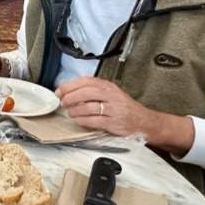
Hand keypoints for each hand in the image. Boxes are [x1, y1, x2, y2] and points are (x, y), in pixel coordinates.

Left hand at [56, 76, 194, 151]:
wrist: (145, 122)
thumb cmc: (125, 108)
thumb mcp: (112, 93)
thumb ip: (94, 90)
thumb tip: (70, 90)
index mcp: (109, 86)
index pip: (86, 81)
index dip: (70, 85)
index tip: (60, 91)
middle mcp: (111, 95)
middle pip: (86, 92)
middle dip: (70, 97)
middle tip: (62, 102)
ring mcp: (113, 109)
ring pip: (88, 106)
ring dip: (75, 110)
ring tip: (70, 112)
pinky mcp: (114, 122)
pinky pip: (94, 120)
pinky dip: (83, 120)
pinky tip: (78, 120)